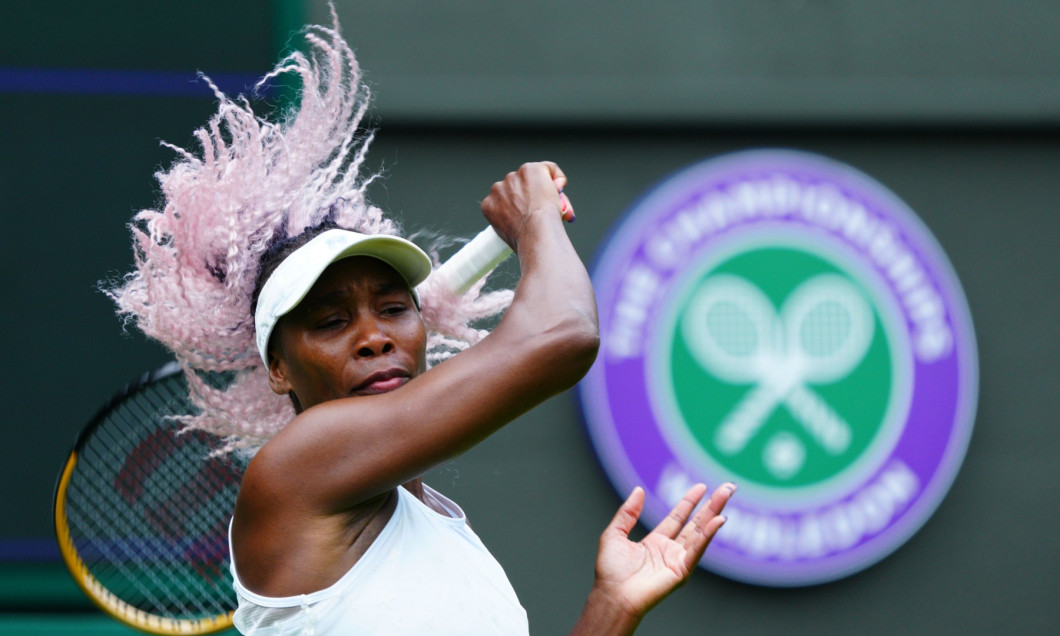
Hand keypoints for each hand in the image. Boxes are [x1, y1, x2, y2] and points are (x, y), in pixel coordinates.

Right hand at [480, 162, 572, 248]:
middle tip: (548, 211)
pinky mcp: (530, 169)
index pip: (506, 200)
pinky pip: (547, 168)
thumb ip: (516, 222)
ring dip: (544, 188)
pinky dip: (557, 176)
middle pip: (518, 188)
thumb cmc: (526, 240)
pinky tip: (560, 189)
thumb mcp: (511, 236)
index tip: (531, 216)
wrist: (535, 231)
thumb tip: (533, 219)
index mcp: (490, 205)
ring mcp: (513, 177)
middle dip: (532, 196)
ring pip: (533, 178)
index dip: (521, 207)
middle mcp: (498, 188)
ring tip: (554, 205)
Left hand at [592, 483, 734, 623]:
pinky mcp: (682, 571)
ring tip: (727, 494)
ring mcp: (678, 560)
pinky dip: (708, 535)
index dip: (690, 502)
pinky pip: (697, 549)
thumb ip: (627, 512)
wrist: (613, 594)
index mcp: (655, 542)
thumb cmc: (610, 571)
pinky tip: (718, 520)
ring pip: (700, 532)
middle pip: (695, 523)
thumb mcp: (614, 534)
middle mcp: (670, 550)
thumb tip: (639, 490)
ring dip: (714, 513)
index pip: (677, 517)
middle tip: (727, 488)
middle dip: (711, 505)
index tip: (702, 487)